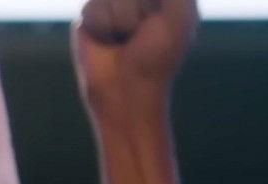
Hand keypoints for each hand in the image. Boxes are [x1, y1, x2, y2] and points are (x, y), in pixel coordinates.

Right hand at [73, 0, 197, 118]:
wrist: (125, 90)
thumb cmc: (158, 57)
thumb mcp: (179, 14)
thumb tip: (135, 0)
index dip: (145, 5)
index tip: (146, 28)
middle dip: (136, 8)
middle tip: (142, 30)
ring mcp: (111, 4)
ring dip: (120, 19)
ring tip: (124, 38)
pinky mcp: (88, 17)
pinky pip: (91, 7)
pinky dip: (101, 27)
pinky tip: (107, 41)